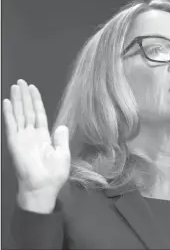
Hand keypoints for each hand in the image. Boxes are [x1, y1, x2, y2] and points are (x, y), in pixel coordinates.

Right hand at [3, 79, 70, 210]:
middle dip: (25, 96)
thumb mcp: (63, 154)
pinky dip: (9, 113)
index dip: (36, 101)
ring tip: (16, 86)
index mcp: (44, 136)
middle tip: (22, 81)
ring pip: (20, 114)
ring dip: (18, 100)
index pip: (39, 114)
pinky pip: (11, 124)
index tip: (33, 89)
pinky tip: (7, 102)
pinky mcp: (14, 142)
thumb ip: (61, 139)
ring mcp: (22, 137)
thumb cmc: (54, 174)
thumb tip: (62, 125)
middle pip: (28, 110)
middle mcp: (32, 134)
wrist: (42, 187)